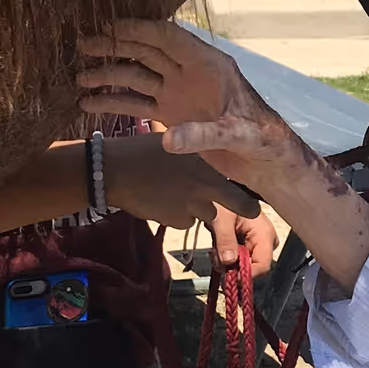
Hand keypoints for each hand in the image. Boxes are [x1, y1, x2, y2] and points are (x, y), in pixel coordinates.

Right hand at [81, 19, 368, 295]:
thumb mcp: (236, 136)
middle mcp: (190, 73)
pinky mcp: (172, 113)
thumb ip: (203, 135)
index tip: (109, 27)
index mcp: (209, 65)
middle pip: (147, 52)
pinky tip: (89, 102)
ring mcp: (179, 92)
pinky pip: (138, 102)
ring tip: (79, 78)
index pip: (169, 38)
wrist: (266, 161)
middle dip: (116, 47)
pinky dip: (115, 101)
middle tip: (83, 46)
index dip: (140, 30)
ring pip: (138, 76)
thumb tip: (168, 139)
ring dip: (109, 75)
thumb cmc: (261, 140)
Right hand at [101, 132, 264, 231]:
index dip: (248, 207)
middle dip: (224, 210)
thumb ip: (198, 157)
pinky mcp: (173, 221)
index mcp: (208, 171)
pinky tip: (163, 201)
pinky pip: (183, 222)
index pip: (240, 198)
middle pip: (223, 211)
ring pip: (202, 215)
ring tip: (175, 192)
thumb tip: (211, 158)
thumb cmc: (144, 151)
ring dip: (195, 209)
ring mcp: (189, 208)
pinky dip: (177, 215)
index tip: (253, 210)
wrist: (115, 170)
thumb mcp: (179, 145)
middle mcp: (203, 192)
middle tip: (219, 206)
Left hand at [214, 203, 277, 273]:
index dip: (246, 275)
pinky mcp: (251, 246)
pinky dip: (228, 259)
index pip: (263, 265)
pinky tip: (219, 250)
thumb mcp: (222, 218)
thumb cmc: (225, 201)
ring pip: (246, 266)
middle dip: (233, 268)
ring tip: (214, 251)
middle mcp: (267, 242)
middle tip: (215, 257)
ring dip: (228, 263)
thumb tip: (229, 262)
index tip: (227, 275)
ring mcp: (260, 245)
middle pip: (254, 268)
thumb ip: (225, 239)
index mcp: (265, 234)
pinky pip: (241, 261)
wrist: (224, 191)